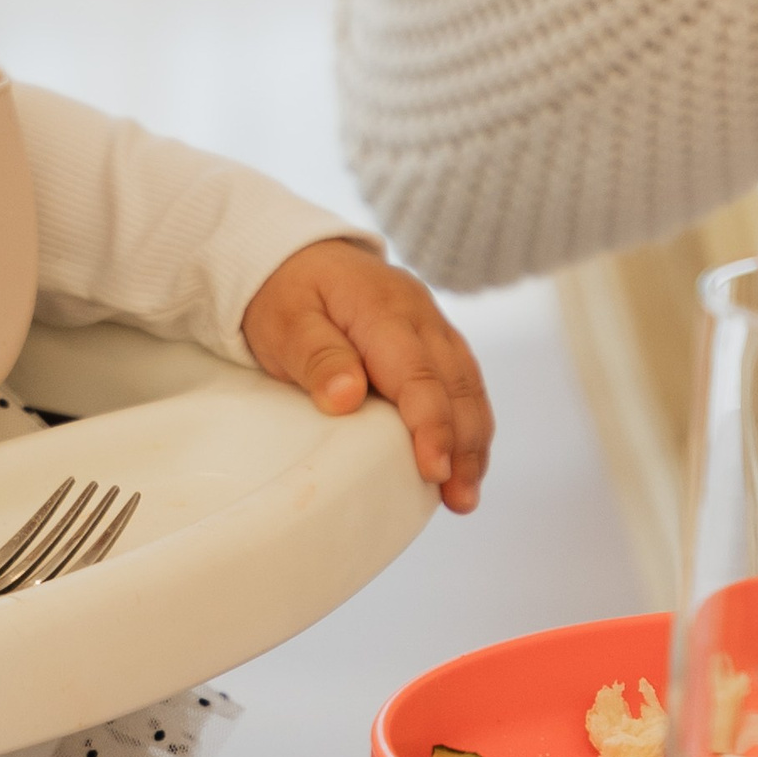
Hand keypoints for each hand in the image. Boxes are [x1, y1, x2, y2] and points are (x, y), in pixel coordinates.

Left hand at [241, 239, 491, 511]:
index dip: (431, 426)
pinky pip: (462, 383)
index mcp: (383, 308)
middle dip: (463, 445)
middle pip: (456, 385)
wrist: (296, 256)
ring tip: (464, 495)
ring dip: (473, 441)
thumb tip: (347, 397)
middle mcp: (420, 315)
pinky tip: (462, 462)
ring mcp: (432, 325)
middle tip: (459, 500)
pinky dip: (468, 423)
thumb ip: (317, 356)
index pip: (418, 374)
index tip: (434, 469)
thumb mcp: (284, 321)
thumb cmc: (286, 293)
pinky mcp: (434, 340)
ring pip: (467, 386)